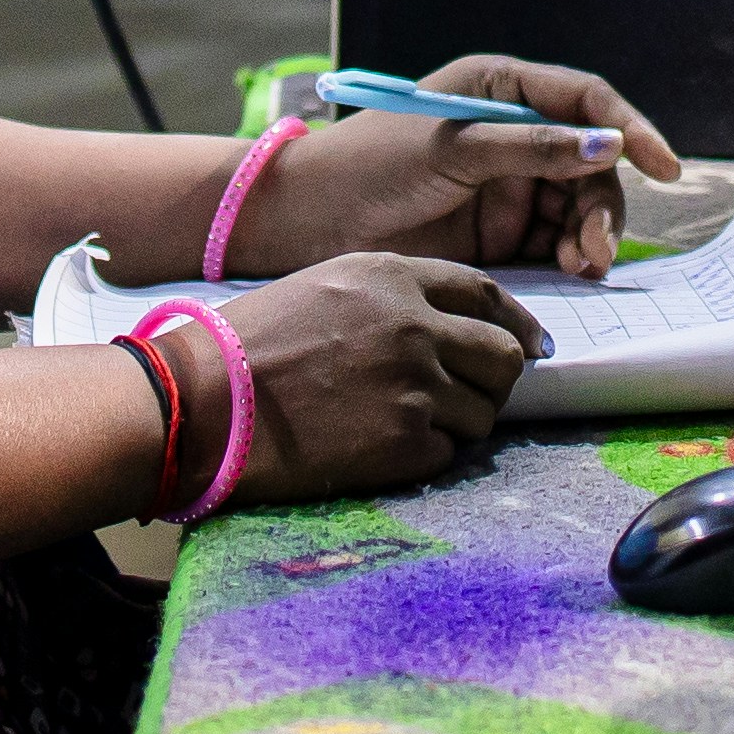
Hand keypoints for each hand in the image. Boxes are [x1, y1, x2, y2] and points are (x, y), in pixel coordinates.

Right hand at [207, 251, 543, 502]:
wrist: (204, 402)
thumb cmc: (252, 346)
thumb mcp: (329, 287)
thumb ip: (396, 298)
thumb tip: (456, 328)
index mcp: (395, 276)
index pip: (487, 292)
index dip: (515, 321)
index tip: (529, 344)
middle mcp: (416, 325)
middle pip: (505, 354)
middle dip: (496, 379)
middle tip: (471, 397)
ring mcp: (415, 385)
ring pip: (484, 411)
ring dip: (458, 422)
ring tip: (405, 424)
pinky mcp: (405, 442)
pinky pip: (450, 454)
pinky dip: (427, 456)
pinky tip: (382, 448)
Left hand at [249, 56, 680, 277]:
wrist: (310, 223)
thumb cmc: (373, 164)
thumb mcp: (453, 147)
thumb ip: (530, 148)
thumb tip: (608, 147)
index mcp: (502, 89)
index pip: (584, 100)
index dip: (630, 128)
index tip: (665, 166)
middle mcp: (515, 133)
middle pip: (591, 161)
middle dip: (603, 202)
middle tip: (595, 248)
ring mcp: (509, 185)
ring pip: (579, 206)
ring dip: (590, 233)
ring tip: (581, 265)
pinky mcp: (499, 235)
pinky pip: (554, 242)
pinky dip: (570, 256)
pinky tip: (569, 273)